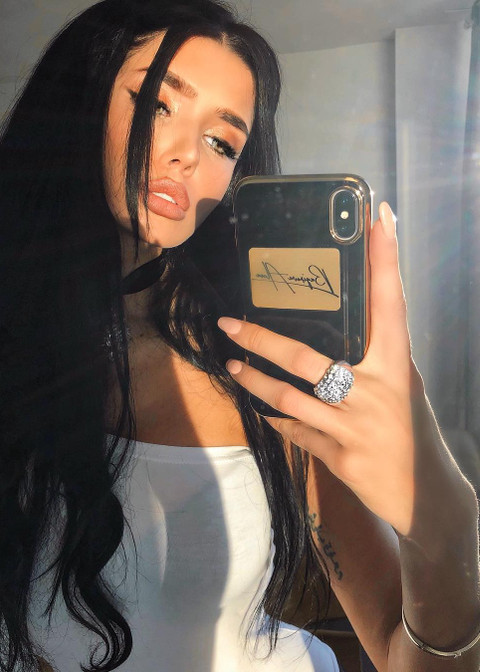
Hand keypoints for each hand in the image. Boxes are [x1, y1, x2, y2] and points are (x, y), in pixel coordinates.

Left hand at [218, 202, 427, 536]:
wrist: (424, 493)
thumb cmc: (409, 428)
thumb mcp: (400, 385)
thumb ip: (375, 356)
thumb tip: (350, 319)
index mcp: (396, 363)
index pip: (390, 302)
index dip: (384, 258)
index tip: (376, 216)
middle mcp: (376, 390)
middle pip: (307, 355)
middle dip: (262, 339)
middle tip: (230, 323)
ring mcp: (357, 426)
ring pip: (290, 397)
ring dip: (256, 382)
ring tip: (234, 365)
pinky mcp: (342, 457)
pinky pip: (297, 433)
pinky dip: (278, 422)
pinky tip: (263, 412)